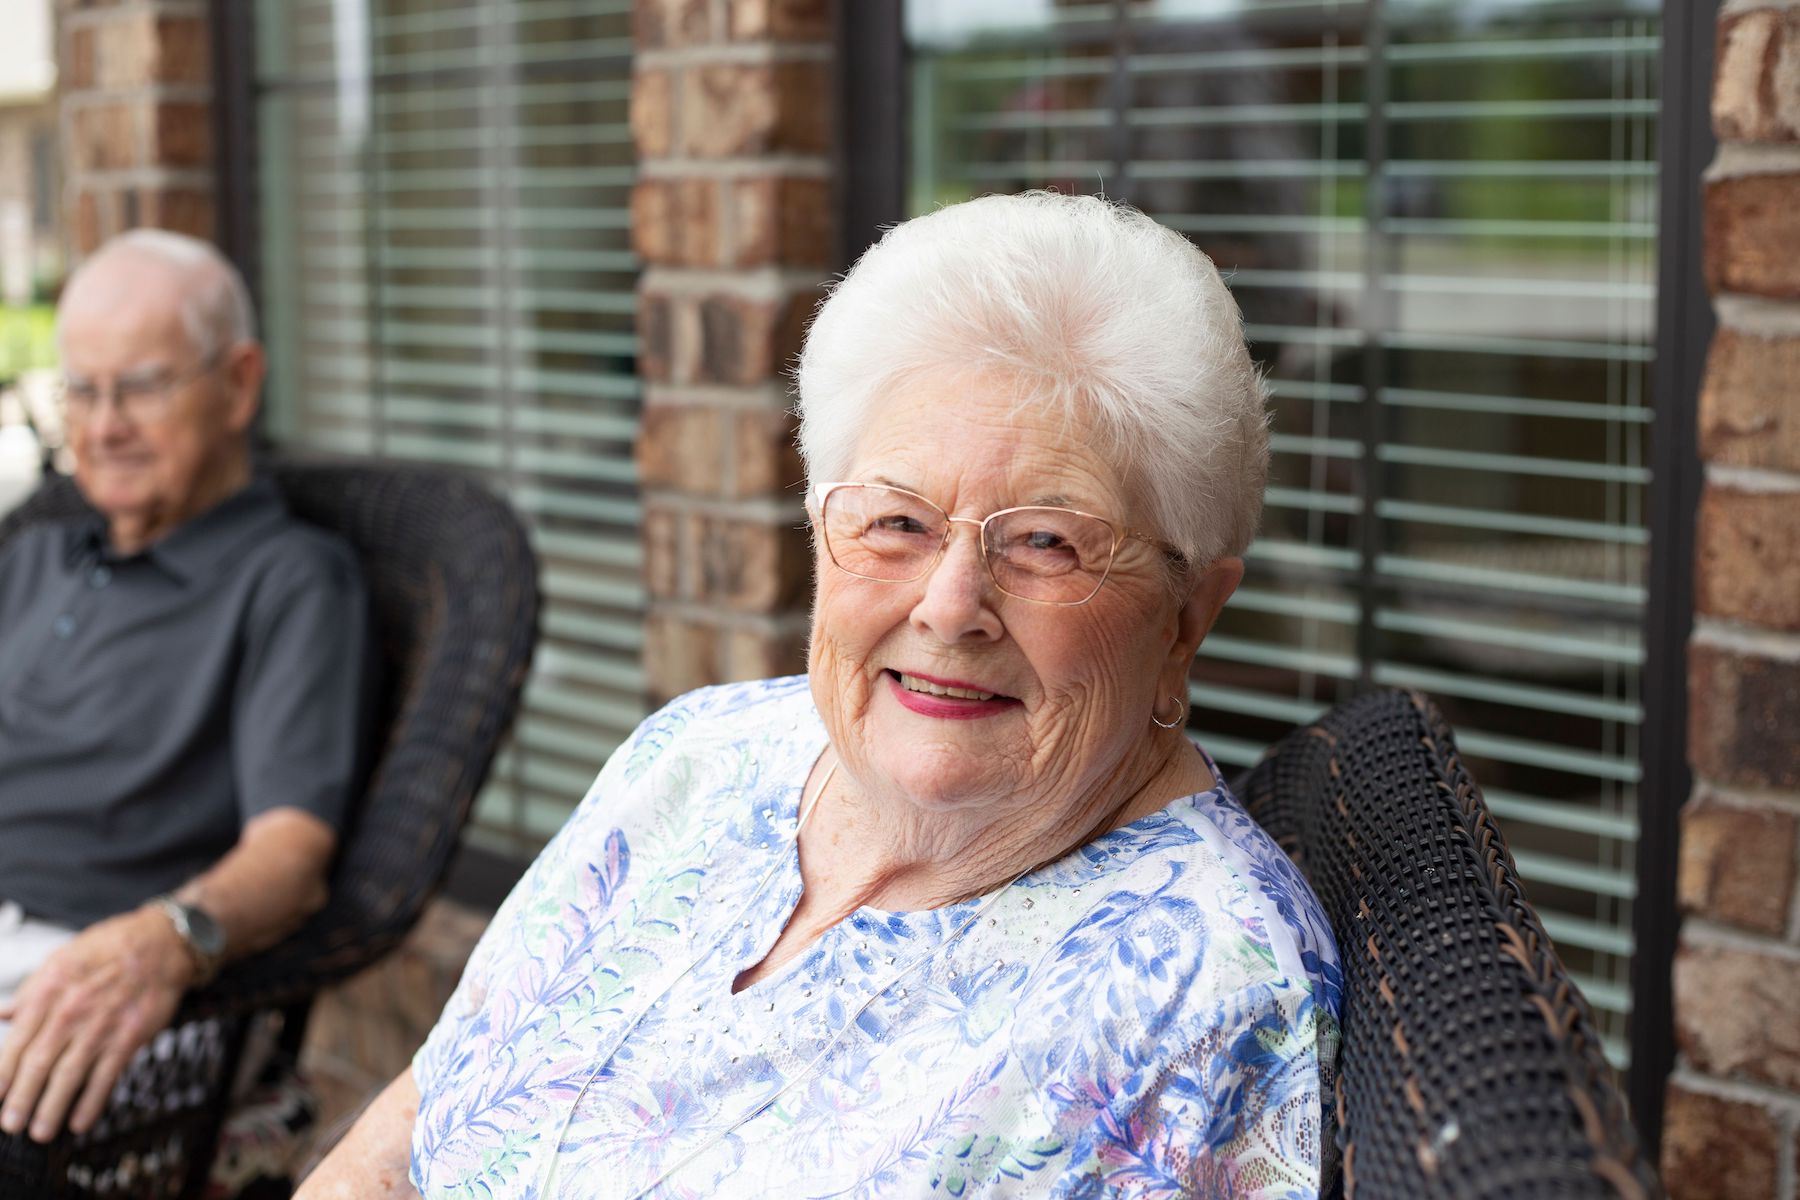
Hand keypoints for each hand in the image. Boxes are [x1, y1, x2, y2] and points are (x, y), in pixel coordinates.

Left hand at [0, 906, 194, 1141]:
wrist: (162, 942)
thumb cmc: (109, 949)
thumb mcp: (62, 959)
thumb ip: (31, 991)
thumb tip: (3, 1015)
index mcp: (49, 991)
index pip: (16, 1042)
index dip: (2, 1075)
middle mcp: (72, 1010)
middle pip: (38, 1064)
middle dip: (21, 1100)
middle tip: (10, 1124)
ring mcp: (102, 1025)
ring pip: (69, 1075)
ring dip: (51, 1108)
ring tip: (40, 1132)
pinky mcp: (130, 1036)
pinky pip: (107, 1076)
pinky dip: (92, 1102)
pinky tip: (80, 1122)